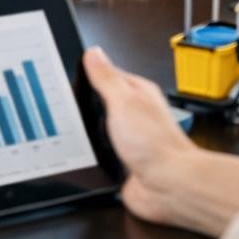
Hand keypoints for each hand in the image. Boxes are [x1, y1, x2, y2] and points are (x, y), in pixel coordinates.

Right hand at [83, 46, 197, 226]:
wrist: (167, 184)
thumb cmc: (156, 143)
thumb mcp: (123, 101)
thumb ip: (106, 77)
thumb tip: (94, 54)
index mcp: (138, 92)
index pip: (108, 74)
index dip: (88, 74)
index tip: (71, 75)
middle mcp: (135, 114)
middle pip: (102, 102)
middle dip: (87, 107)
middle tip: (73, 107)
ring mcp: (130, 138)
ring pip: (100, 129)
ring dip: (91, 133)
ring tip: (82, 131)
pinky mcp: (124, 160)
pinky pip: (102, 152)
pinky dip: (95, 154)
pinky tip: (90, 154)